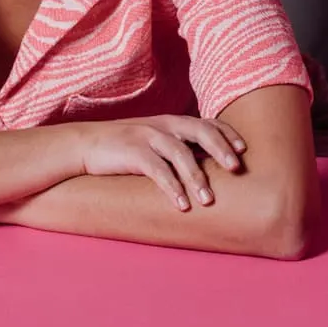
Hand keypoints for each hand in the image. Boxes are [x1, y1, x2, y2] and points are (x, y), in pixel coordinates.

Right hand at [71, 115, 247, 211]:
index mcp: (171, 121)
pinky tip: (181, 205)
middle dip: (221, 149)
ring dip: (196, 177)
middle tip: (237, 168)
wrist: (84, 144)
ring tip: (208, 200)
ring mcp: (147, 136)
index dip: (226, 133)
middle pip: (200, 131)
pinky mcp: (132, 152)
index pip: (206, 122)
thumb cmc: (124, 148)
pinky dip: (171, 187)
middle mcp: (163, 125)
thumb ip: (177, 147)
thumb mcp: (153, 140)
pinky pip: (157, 170)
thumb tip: (206, 166)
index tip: (243, 149)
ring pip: (180, 153)